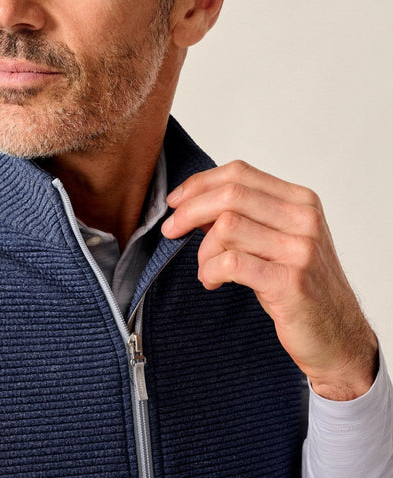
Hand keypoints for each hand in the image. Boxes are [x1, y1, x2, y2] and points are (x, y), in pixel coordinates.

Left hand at [162, 160, 377, 400]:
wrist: (338, 337)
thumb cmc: (300, 287)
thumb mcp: (276, 241)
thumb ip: (243, 216)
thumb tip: (193, 201)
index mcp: (300, 200)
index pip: (240, 173)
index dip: (200, 184)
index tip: (176, 201)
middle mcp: (304, 219)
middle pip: (231, 194)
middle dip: (190, 210)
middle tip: (171, 230)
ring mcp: (300, 249)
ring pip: (228, 226)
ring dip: (204, 250)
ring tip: (206, 269)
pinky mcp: (290, 282)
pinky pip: (231, 262)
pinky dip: (210, 270)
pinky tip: (212, 282)